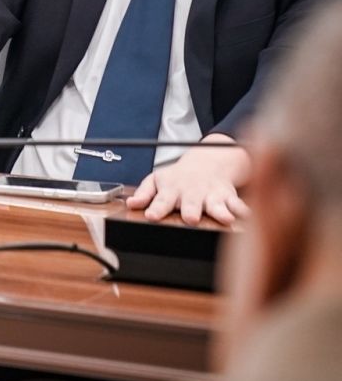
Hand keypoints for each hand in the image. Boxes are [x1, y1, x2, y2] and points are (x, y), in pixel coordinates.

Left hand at [127, 136, 250, 224]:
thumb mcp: (157, 180)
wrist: (207, 161)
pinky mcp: (228, 196)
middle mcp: (192, 193)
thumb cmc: (178, 177)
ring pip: (216, 204)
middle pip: (191, 203)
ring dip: (220, 211)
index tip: (151, 216)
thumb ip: (144, 193)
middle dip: (191, 211)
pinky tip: (249, 216)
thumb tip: (131, 204)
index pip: (161, 200)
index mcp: (172, 190)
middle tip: (191, 219)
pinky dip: (244, 210)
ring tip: (225, 218)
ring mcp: (211, 194)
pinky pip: (238, 203)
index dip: (156, 208)